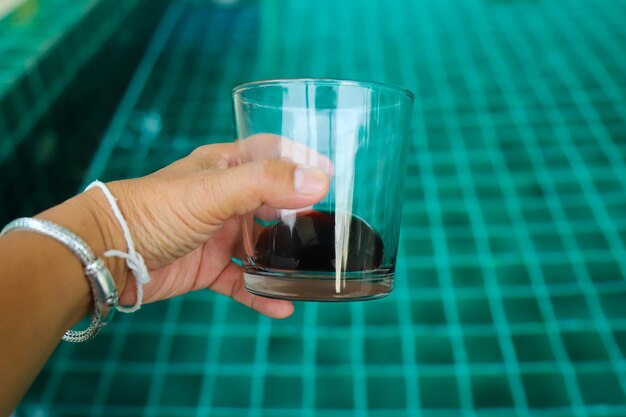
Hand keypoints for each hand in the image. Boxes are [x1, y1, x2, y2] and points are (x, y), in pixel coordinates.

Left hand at [86, 135, 330, 317]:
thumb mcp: (215, 190)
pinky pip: (243, 280)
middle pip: (272, 200)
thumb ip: (266, 183)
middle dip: (299, 212)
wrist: (108, 256)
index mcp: (224, 167)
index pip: (270, 153)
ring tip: (312, 268)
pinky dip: (262, 293)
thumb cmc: (156, 210)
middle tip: (328, 226)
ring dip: (283, 256)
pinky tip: (283, 306)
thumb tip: (319, 181)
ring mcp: (217, 234)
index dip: (300, 159)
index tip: (332, 172)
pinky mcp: (209, 267)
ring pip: (261, 244)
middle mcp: (224, 198)